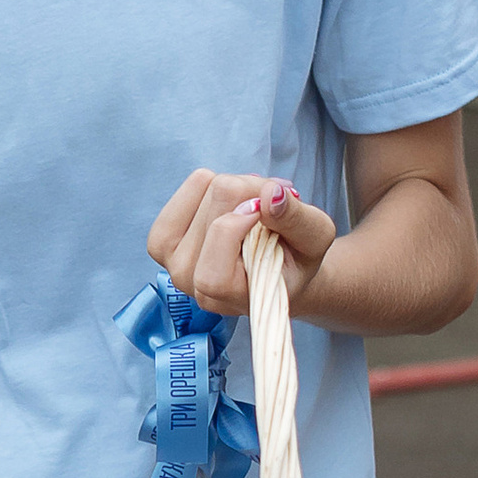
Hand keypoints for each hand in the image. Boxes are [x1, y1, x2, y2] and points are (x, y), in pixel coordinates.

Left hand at [148, 172, 336, 318]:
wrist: (277, 272)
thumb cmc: (296, 260)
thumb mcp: (315, 241)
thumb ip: (297, 220)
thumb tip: (271, 192)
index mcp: (225, 294)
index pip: (220, 239)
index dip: (243, 217)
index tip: (269, 209)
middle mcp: (190, 282)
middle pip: (216, 203)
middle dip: (250, 191)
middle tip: (272, 203)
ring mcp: (170, 261)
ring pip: (201, 190)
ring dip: (233, 187)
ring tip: (253, 206)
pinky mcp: (162, 239)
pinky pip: (186, 188)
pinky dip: (210, 184)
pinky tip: (227, 202)